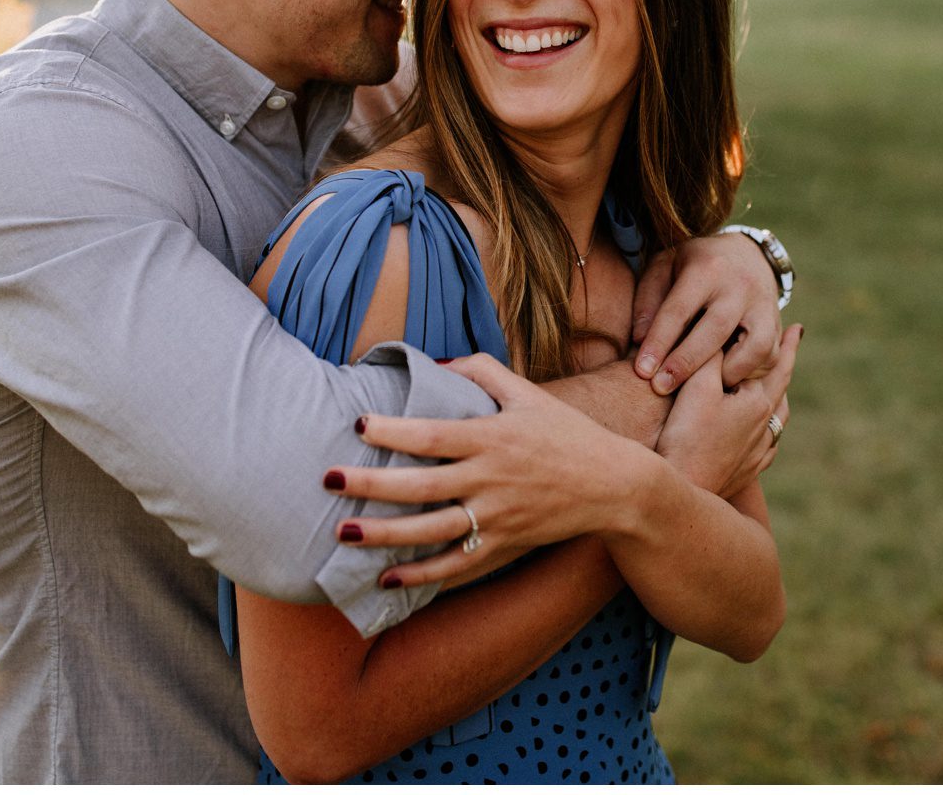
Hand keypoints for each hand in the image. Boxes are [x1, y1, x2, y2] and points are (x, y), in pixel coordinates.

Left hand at [320, 354, 655, 588]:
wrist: (614, 485)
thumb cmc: (566, 433)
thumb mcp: (529, 393)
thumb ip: (482, 371)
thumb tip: (436, 363)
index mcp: (493, 437)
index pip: (433, 435)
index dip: (393, 430)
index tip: (358, 424)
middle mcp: (491, 479)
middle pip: (421, 486)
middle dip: (371, 485)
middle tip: (329, 479)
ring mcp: (497, 518)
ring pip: (431, 532)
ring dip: (385, 535)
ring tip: (343, 532)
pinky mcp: (504, 546)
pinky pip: (456, 566)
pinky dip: (420, 576)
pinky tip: (385, 578)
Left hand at [630, 232, 784, 394]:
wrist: (746, 254)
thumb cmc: (694, 266)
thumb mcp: (664, 267)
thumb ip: (648, 300)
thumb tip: (638, 339)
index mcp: (707, 268)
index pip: (680, 309)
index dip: (659, 342)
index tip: (642, 371)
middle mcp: (739, 285)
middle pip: (716, 330)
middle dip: (687, 363)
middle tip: (661, 388)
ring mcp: (764, 304)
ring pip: (755, 347)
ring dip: (728, 372)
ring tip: (704, 384)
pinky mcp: (777, 323)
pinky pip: (771, 356)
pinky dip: (751, 373)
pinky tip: (727, 379)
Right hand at [654, 324, 798, 496]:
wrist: (683, 488)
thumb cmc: (687, 436)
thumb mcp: (696, 387)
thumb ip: (712, 357)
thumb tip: (725, 334)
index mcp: (759, 403)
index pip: (776, 365)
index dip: (786, 345)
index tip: (797, 328)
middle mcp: (766, 427)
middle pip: (782, 389)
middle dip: (786, 365)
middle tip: (794, 343)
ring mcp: (759, 452)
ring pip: (779, 418)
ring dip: (780, 396)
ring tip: (780, 386)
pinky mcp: (748, 471)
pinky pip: (768, 445)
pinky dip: (770, 429)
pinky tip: (765, 431)